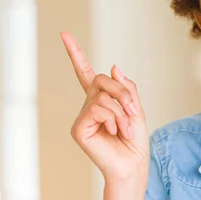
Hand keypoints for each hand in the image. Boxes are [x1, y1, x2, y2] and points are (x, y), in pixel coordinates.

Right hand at [61, 32, 148, 182]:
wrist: (133, 165)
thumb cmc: (135, 142)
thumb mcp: (136, 110)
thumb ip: (126, 89)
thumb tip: (114, 66)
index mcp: (101, 101)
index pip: (85, 73)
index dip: (75, 54)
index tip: (64, 34)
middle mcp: (88, 106)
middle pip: (102, 80)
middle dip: (123, 93)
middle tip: (134, 111)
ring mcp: (82, 117)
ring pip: (102, 96)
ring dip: (122, 110)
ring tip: (125, 128)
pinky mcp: (78, 128)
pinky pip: (97, 108)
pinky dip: (113, 118)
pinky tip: (114, 131)